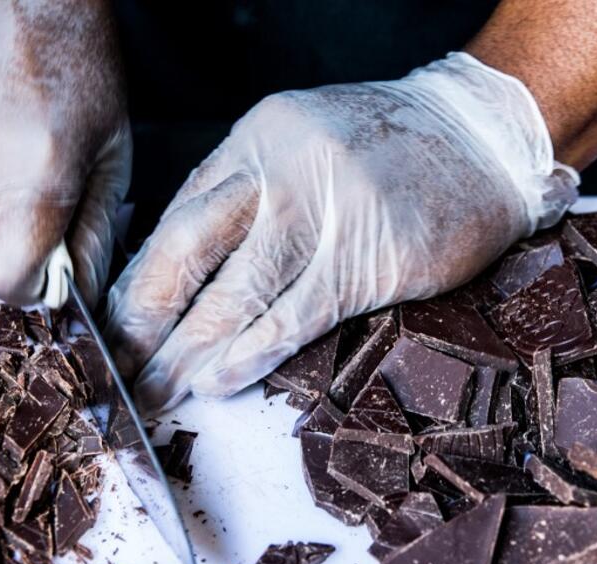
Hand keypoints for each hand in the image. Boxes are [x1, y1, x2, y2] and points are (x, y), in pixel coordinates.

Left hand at [104, 52, 578, 412]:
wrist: (484, 136)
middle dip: (142, 318)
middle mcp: (279, 169)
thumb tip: (188, 274)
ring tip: (154, 393)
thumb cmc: (393, 150)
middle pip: (186, 248)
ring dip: (185, 352)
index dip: (137, 279)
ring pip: (234, 291)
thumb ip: (248, 197)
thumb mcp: (302, 146)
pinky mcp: (369, 257)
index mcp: (255, 141)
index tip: (111, 327)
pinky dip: (250, 352)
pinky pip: (294, 313)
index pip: (175, 217)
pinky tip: (216, 381)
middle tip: (113, 370)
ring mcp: (324, 211)